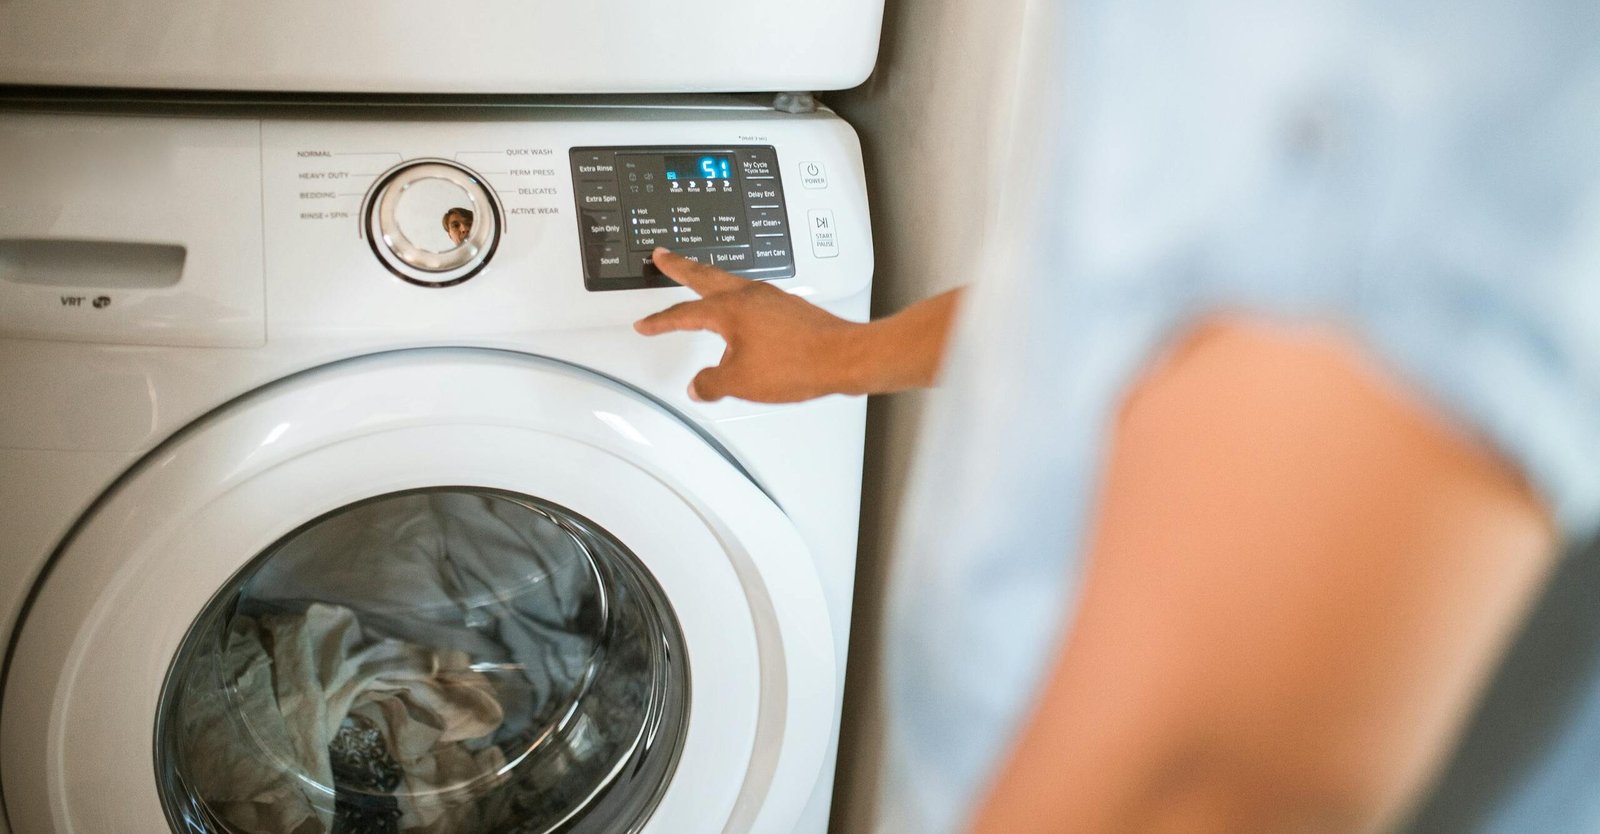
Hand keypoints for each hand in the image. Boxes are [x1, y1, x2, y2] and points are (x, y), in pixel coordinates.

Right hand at [633, 248, 866, 402]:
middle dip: (680, 267)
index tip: (645, 324)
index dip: (661, 321)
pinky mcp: (789, 307)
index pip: (684, 314)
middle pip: (705, 276)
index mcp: (730, 309)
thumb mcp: (741, 382)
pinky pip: (752, 298)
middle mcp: (749, 295)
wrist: (844, 357)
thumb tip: (699, 385)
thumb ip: (712, 383)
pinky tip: (740, 316)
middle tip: (664, 256)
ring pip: (730, 282)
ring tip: (698, 282)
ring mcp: (771, 297)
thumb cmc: (798, 363)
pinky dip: (735, 299)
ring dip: (709, 281)